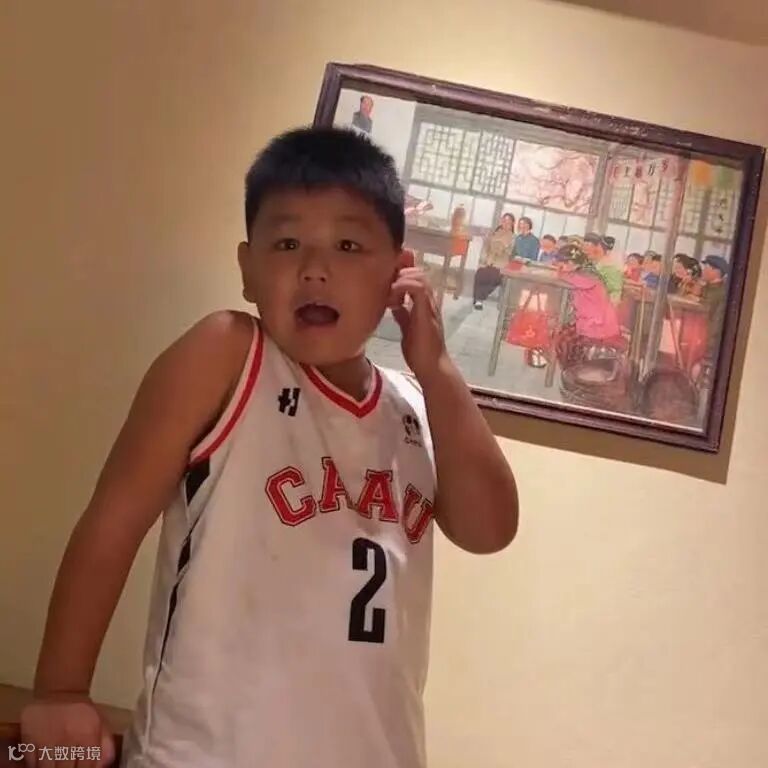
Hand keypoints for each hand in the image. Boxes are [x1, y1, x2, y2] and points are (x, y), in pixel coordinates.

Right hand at [20, 694, 115, 765]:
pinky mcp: (29, 741)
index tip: (80, 767)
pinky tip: (44, 763)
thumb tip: (101, 766)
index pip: (87, 767)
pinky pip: (32, 764)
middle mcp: (67, 739)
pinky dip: (37, 767)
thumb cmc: (82, 712)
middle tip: (67, 766)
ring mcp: (46, 741)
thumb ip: (106, 746)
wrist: (60, 691)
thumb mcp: (101, 723)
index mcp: (88, 735)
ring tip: (57, 764)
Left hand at [388, 267, 447, 382]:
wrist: (431, 367)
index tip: (385, 284)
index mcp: (424, 305)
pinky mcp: (427, 312)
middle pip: (418, 273)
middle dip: (400, 273)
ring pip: (420, 277)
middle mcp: (429, 302)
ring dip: (402, 278)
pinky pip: (418, 288)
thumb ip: (403, 315)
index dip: (401, 275)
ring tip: (389, 290)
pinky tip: (392, 296)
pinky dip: (404, 286)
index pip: (416, 278)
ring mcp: (430, 306)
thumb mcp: (407, 329)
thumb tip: (395, 306)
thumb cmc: (420, 352)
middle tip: (385, 285)